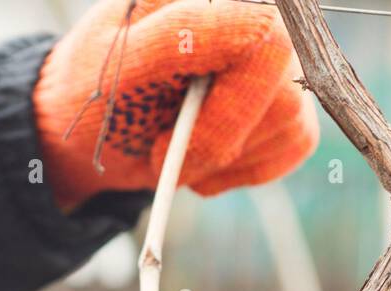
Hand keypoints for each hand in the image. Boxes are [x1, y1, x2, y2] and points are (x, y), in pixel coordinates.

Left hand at [34, 0, 318, 208]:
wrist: (95, 131)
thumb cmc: (97, 91)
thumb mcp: (118, 67)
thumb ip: (178, 39)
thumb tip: (250, 30)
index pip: (263, 40)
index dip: (225, 109)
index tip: (166, 144)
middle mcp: (256, 20)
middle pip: (283, 93)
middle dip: (218, 143)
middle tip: (162, 154)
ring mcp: (276, 64)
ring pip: (291, 123)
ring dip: (225, 160)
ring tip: (178, 150)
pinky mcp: (286, 105)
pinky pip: (296, 144)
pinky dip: (244, 170)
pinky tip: (204, 160)